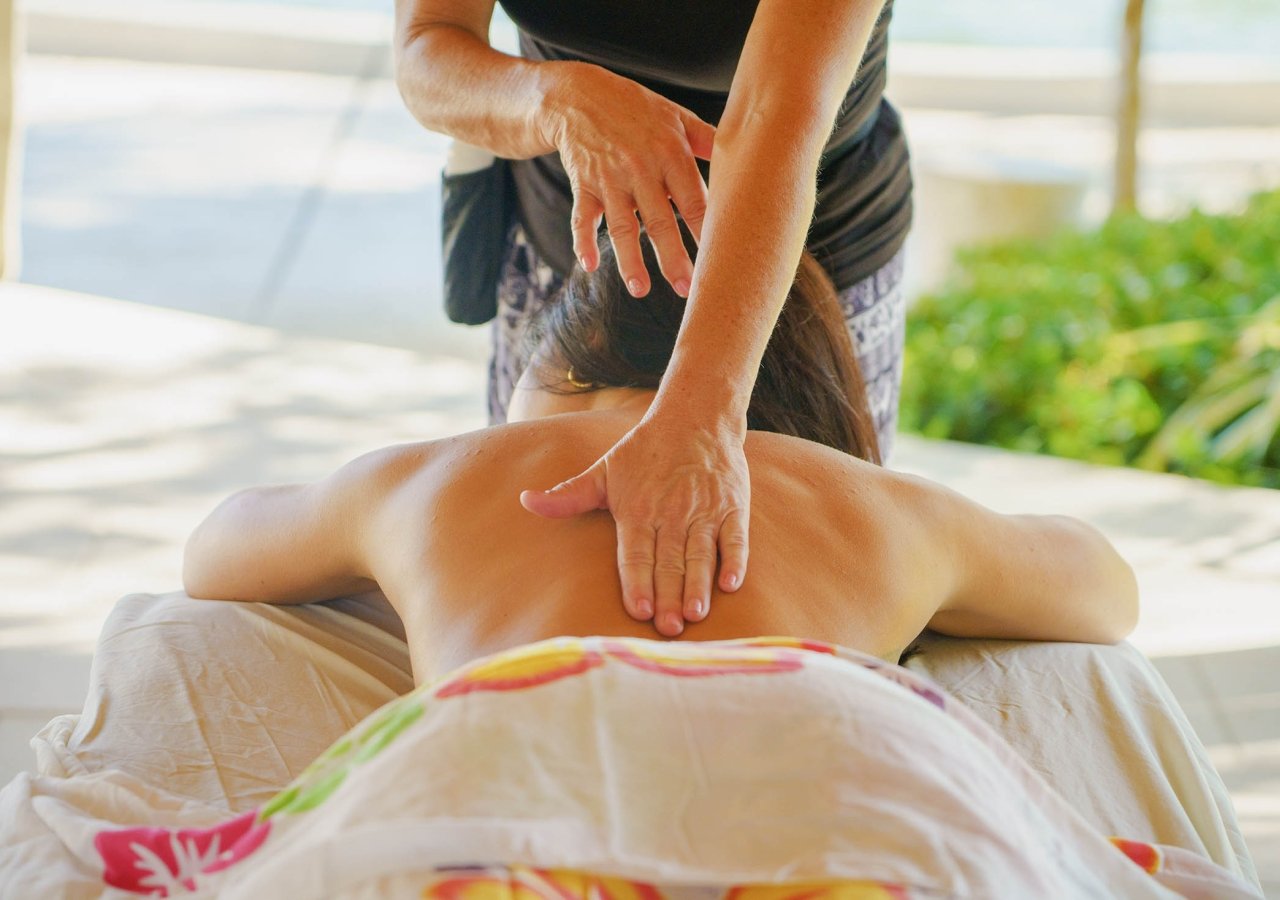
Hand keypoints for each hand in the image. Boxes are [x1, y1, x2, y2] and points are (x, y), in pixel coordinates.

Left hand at [519, 413, 749, 636]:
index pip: (636, 552)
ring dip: (699, 585)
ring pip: (701, 554)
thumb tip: (526, 502)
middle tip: (668, 629)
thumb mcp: (604, 471)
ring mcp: (705, 510)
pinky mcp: (733, 507)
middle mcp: (672, 513)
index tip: (638, 610)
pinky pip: (736, 537)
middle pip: (669, 561)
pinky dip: (735, 560)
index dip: (638, 581)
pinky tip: (731, 585)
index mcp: (638, 509)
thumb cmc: (644, 452)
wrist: (696, 417)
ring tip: (695, 614)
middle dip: (668, 596)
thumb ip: (569, 495)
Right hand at [540, 62, 714, 297]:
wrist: (579, 95)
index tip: (721, 259)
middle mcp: (641, 168)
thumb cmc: (636, 108)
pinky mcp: (583, 183)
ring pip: (622, 225)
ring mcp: (610, 178)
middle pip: (660, 220)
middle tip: (689, 289)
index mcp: (670, 153)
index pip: (694, 200)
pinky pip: (582, 216)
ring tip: (640, 290)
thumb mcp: (675, 117)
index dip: (707, 231)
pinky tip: (589, 266)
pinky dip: (582, 241)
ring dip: (630, 259)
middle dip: (674, 257)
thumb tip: (747, 155)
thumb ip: (707, 141)